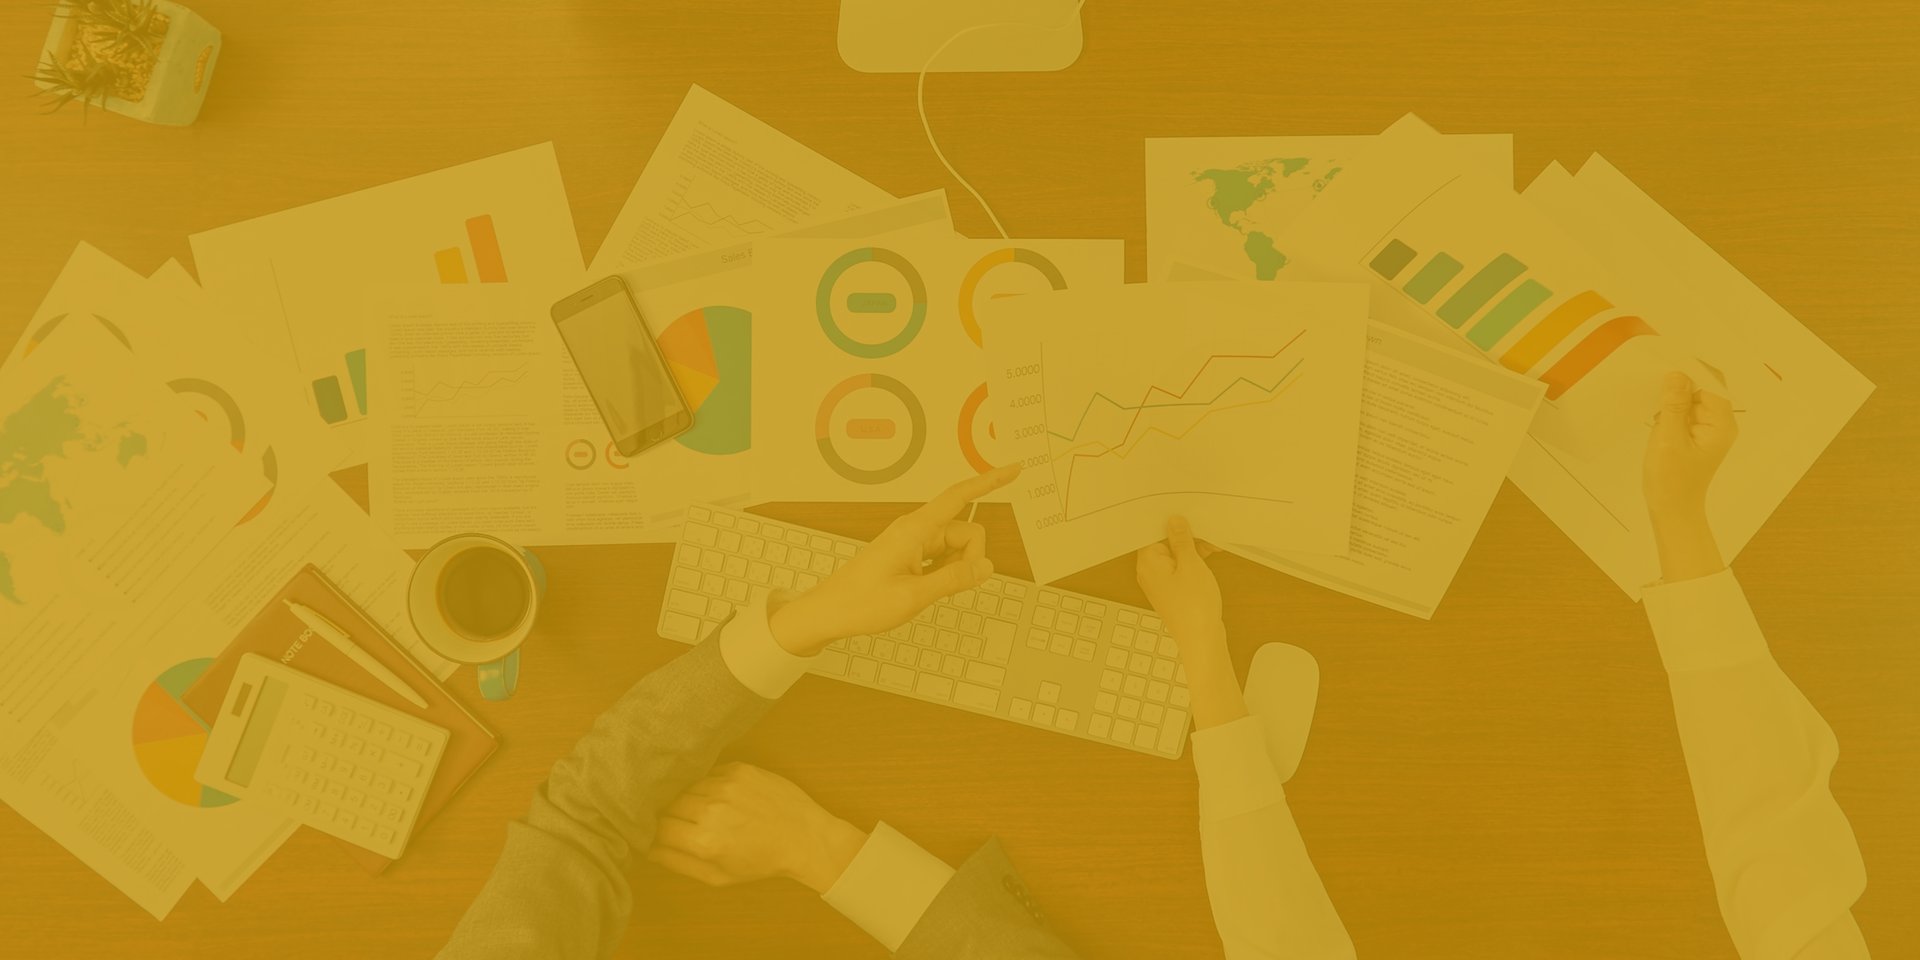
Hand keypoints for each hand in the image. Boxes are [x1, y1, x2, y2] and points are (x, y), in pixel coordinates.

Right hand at [647, 763, 867, 894]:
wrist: (804, 837)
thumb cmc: (761, 862)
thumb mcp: (718, 876)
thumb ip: (678, 863)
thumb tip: (647, 850)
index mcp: (704, 841)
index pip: (658, 827)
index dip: (657, 832)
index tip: (663, 834)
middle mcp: (711, 809)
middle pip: (669, 804)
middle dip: (673, 815)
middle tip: (689, 825)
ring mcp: (726, 785)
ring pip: (688, 787)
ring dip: (692, 798)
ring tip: (710, 811)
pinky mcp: (739, 768)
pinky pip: (708, 773)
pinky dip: (710, 785)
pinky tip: (725, 798)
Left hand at [769, 464, 1020, 654]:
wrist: (828, 612)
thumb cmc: (863, 603)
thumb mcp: (914, 596)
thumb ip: (954, 579)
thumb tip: (987, 567)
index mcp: (915, 529)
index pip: (960, 496)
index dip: (990, 482)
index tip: (1015, 469)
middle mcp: (916, 529)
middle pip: (967, 531)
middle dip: (970, 558)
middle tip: (945, 587)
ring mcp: (914, 541)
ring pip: (957, 547)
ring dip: (955, 569)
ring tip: (926, 590)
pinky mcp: (911, 554)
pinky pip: (944, 557)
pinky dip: (945, 572)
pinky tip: (926, 589)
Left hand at [1136, 516, 1245, 729]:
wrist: (1202, 639)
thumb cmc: (1195, 604)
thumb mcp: (1191, 564)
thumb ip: (1181, 540)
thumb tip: (1173, 520)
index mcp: (1148, 562)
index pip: (1151, 532)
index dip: (1168, 521)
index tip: (1184, 511)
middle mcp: (1149, 571)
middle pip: (1162, 542)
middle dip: (1184, 534)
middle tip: (1206, 530)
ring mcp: (1161, 582)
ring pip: (1174, 554)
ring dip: (1192, 547)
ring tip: (1213, 545)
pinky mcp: (1173, 590)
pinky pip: (1180, 567)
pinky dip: (1193, 561)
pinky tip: (1210, 556)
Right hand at [1643, 371, 1737, 521]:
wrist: (1672, 511)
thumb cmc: (1671, 479)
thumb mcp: (1668, 439)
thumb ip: (1674, 405)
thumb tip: (1676, 374)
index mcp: (1721, 423)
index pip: (1712, 383)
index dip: (1692, 368)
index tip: (1667, 358)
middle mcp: (1720, 423)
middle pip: (1704, 388)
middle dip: (1681, 380)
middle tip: (1653, 370)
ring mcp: (1708, 430)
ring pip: (1692, 399)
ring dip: (1673, 394)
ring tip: (1651, 388)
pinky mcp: (1695, 436)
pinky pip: (1685, 412)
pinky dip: (1671, 408)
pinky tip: (1655, 409)